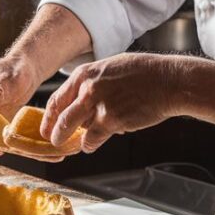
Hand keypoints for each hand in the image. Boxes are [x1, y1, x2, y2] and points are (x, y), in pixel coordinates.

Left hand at [41, 53, 181, 152]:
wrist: (167, 80)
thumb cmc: (144, 72)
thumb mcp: (110, 68)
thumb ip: (93, 83)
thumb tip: (83, 101)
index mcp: (84, 74)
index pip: (57, 98)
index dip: (49, 116)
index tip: (47, 125)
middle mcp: (87, 88)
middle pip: (61, 116)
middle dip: (55, 132)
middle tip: (54, 140)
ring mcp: (98, 105)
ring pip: (73, 130)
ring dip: (72, 141)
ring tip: (75, 146)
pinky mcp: (111, 120)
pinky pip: (92, 139)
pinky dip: (89, 145)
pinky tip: (91, 145)